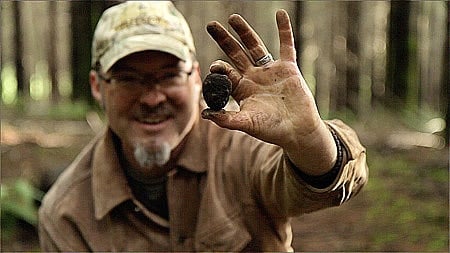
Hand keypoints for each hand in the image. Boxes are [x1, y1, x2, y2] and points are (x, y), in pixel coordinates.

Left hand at [203, 10, 336, 174]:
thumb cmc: (271, 130)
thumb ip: (227, 119)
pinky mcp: (288, 68)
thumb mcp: (247, 124)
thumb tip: (204, 114)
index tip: (215, 66)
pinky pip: (286, 45)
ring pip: (255, 46)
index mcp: (241, 89)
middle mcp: (253, 77)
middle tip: (211, 25)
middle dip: (224, 40)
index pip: (226, 72)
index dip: (219, 67)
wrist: (298, 131)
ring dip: (244, 32)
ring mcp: (270, 71)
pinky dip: (284, 30)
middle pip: (235, 54)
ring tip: (233, 18)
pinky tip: (279, 13)